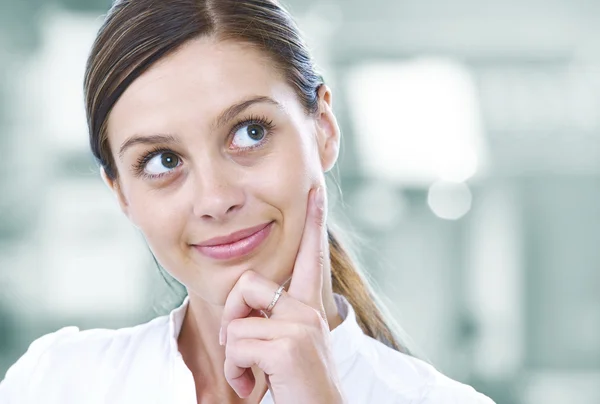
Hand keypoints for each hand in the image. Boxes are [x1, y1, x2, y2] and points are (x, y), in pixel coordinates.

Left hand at [219, 186, 343, 403]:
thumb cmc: (297, 385)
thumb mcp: (285, 345)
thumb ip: (271, 319)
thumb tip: (240, 308)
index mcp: (308, 307)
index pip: (312, 256)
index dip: (314, 222)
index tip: (315, 190)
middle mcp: (308, 310)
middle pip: (247, 284)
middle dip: (231, 317)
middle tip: (239, 349)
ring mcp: (302, 325)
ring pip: (238, 321)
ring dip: (234, 355)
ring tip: (251, 374)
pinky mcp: (289, 345)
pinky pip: (238, 345)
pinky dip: (236, 372)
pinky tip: (252, 385)